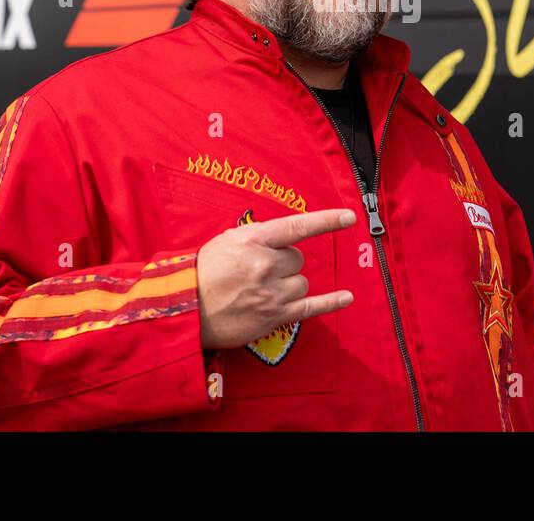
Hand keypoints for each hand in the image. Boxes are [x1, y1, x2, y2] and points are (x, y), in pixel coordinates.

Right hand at [197, 208, 356, 349]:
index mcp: (254, 241)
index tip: (349, 217)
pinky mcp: (274, 316)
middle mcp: (265, 265)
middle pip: (298, 259)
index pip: (297, 227)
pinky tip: (347, 298)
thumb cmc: (203, 272)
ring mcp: (271, 292)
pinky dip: (331, 302)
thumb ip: (258, 238)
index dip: (326, 221)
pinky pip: (311, 307)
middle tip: (259, 272)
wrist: (184, 308)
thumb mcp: (228, 242)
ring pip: (301, 283)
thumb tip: (282, 239)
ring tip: (261, 291)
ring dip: (288, 285)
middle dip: (284, 264)